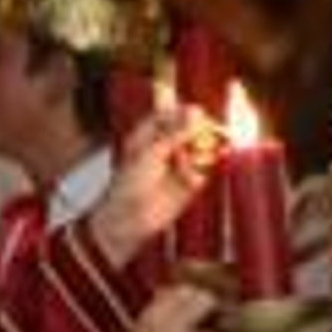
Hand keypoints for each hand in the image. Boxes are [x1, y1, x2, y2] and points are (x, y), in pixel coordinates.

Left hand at [89, 110, 213, 268]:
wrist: (127, 219)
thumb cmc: (129, 185)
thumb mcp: (152, 152)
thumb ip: (175, 133)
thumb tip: (194, 113)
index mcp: (148, 135)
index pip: (169, 115)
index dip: (183, 112)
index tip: (197, 112)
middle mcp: (164, 148)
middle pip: (188, 132)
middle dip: (198, 132)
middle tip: (204, 134)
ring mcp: (176, 166)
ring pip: (198, 152)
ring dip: (200, 153)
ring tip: (194, 160)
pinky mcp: (186, 185)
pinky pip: (201, 174)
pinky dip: (199, 174)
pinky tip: (190, 179)